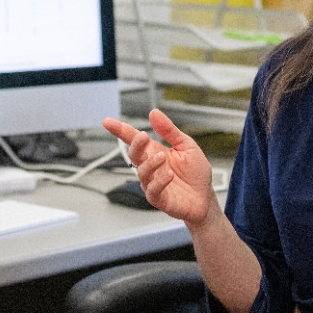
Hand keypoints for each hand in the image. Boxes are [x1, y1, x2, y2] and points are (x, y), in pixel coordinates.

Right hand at [102, 111, 215, 225]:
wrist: (205, 197)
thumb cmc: (195, 173)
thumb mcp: (186, 145)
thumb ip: (169, 130)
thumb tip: (154, 113)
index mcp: (154, 151)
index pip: (133, 139)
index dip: (120, 130)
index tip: (107, 122)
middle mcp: (150, 167)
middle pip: (134, 154)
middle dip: (135, 145)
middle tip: (143, 136)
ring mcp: (153, 183)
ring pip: (142, 172)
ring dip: (150, 163)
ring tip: (162, 157)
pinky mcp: (159, 199)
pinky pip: (153, 191)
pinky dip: (159, 182)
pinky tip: (169, 175)